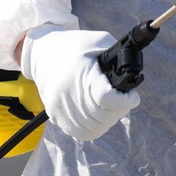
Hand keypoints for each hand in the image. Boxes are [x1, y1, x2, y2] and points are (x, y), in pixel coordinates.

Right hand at [21, 29, 140, 141]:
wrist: (43, 53)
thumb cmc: (76, 46)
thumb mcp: (99, 42)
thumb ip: (118, 56)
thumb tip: (132, 76)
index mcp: (80, 72)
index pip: (106, 98)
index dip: (125, 100)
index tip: (132, 96)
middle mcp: (68, 92)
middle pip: (103, 115)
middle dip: (120, 109)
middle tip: (124, 100)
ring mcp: (60, 107)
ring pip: (95, 128)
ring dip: (109, 120)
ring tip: (112, 107)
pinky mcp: (55, 116)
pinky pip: (82, 133)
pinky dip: (95, 128)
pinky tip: (99, 115)